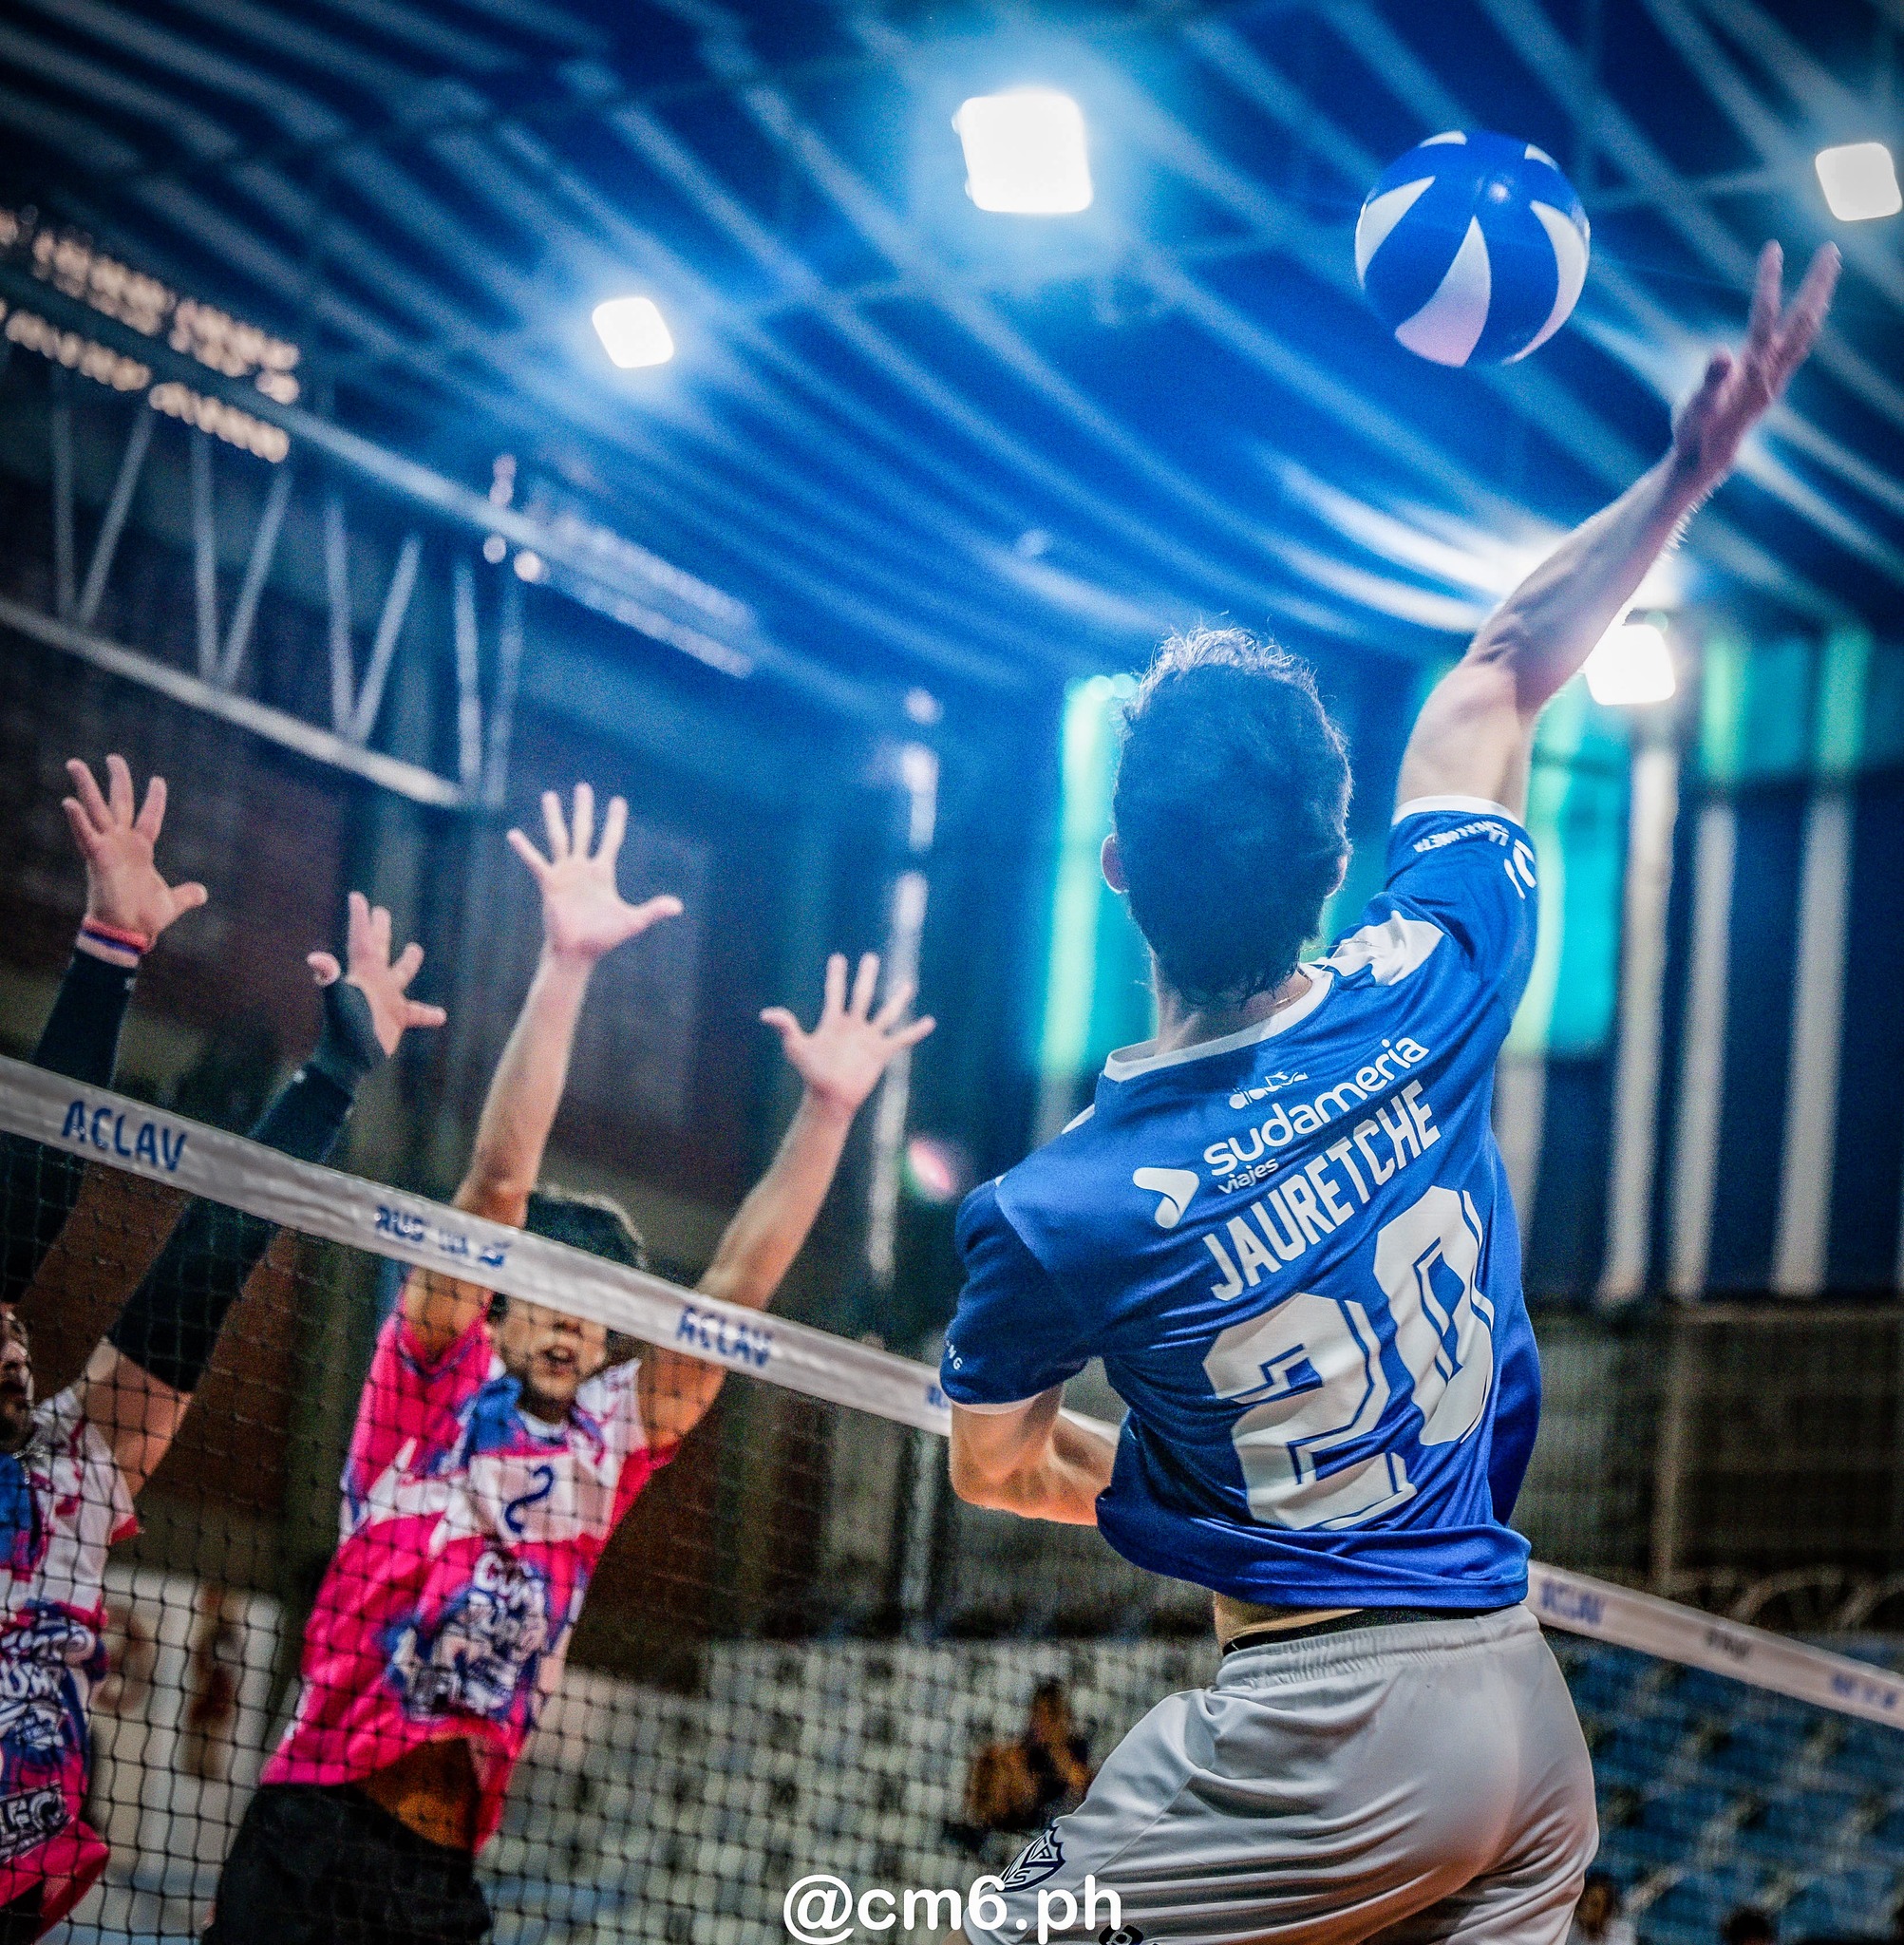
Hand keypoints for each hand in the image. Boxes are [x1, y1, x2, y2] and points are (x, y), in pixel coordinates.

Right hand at [61, 755, 208, 946]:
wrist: (128, 934)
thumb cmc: (144, 919)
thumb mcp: (173, 902)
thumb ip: (187, 895)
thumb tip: (203, 893)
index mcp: (141, 849)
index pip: (149, 816)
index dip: (154, 799)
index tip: (157, 779)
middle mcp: (122, 843)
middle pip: (120, 803)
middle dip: (117, 780)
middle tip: (113, 757)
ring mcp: (108, 848)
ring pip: (97, 810)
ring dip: (85, 787)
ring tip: (75, 763)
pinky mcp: (97, 858)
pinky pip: (85, 835)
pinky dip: (78, 819)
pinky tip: (69, 802)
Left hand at [307, 891, 447, 1056]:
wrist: (350, 1060)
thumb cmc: (344, 1029)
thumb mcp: (339, 1001)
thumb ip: (331, 978)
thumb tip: (316, 958)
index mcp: (363, 973)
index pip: (361, 940)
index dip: (360, 919)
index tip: (357, 897)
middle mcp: (374, 982)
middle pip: (379, 949)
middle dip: (380, 930)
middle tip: (382, 911)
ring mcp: (386, 1000)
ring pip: (400, 975)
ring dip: (408, 962)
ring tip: (416, 949)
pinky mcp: (397, 1019)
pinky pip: (416, 1013)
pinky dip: (428, 1013)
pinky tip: (440, 1015)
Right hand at [506, 783, 681, 964]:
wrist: (578, 952)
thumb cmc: (604, 937)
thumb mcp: (633, 921)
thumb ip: (654, 910)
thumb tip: (679, 906)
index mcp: (603, 872)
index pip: (611, 839)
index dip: (615, 821)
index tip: (618, 801)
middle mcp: (583, 867)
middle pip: (584, 830)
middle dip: (584, 809)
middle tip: (583, 786)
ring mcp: (565, 873)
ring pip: (560, 838)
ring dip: (555, 817)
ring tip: (550, 795)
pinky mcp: (550, 883)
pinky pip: (536, 862)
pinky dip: (525, 849)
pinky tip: (514, 834)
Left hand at [761, 952, 934, 1118]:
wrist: (830, 1097)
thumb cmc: (811, 1073)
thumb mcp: (796, 1047)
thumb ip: (786, 1027)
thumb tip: (766, 1014)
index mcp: (833, 1022)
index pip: (835, 993)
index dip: (836, 976)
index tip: (838, 958)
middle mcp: (853, 1026)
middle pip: (862, 995)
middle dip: (866, 976)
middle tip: (871, 957)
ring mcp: (868, 1038)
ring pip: (886, 1013)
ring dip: (897, 999)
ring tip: (908, 985)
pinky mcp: (881, 1052)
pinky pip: (901, 1039)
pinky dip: (915, 1031)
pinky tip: (928, 1022)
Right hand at [1670, 241, 1837, 495]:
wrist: (1706, 463)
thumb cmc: (1696, 435)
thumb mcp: (1695, 409)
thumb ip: (1710, 382)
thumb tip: (1721, 353)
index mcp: (1753, 370)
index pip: (1765, 316)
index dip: (1769, 282)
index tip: (1772, 248)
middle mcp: (1772, 370)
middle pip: (1803, 320)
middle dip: (1817, 284)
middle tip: (1831, 250)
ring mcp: (1775, 376)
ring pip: (1805, 332)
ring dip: (1818, 300)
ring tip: (1826, 273)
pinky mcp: (1771, 383)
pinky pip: (1797, 346)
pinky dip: (1807, 323)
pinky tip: (1808, 314)